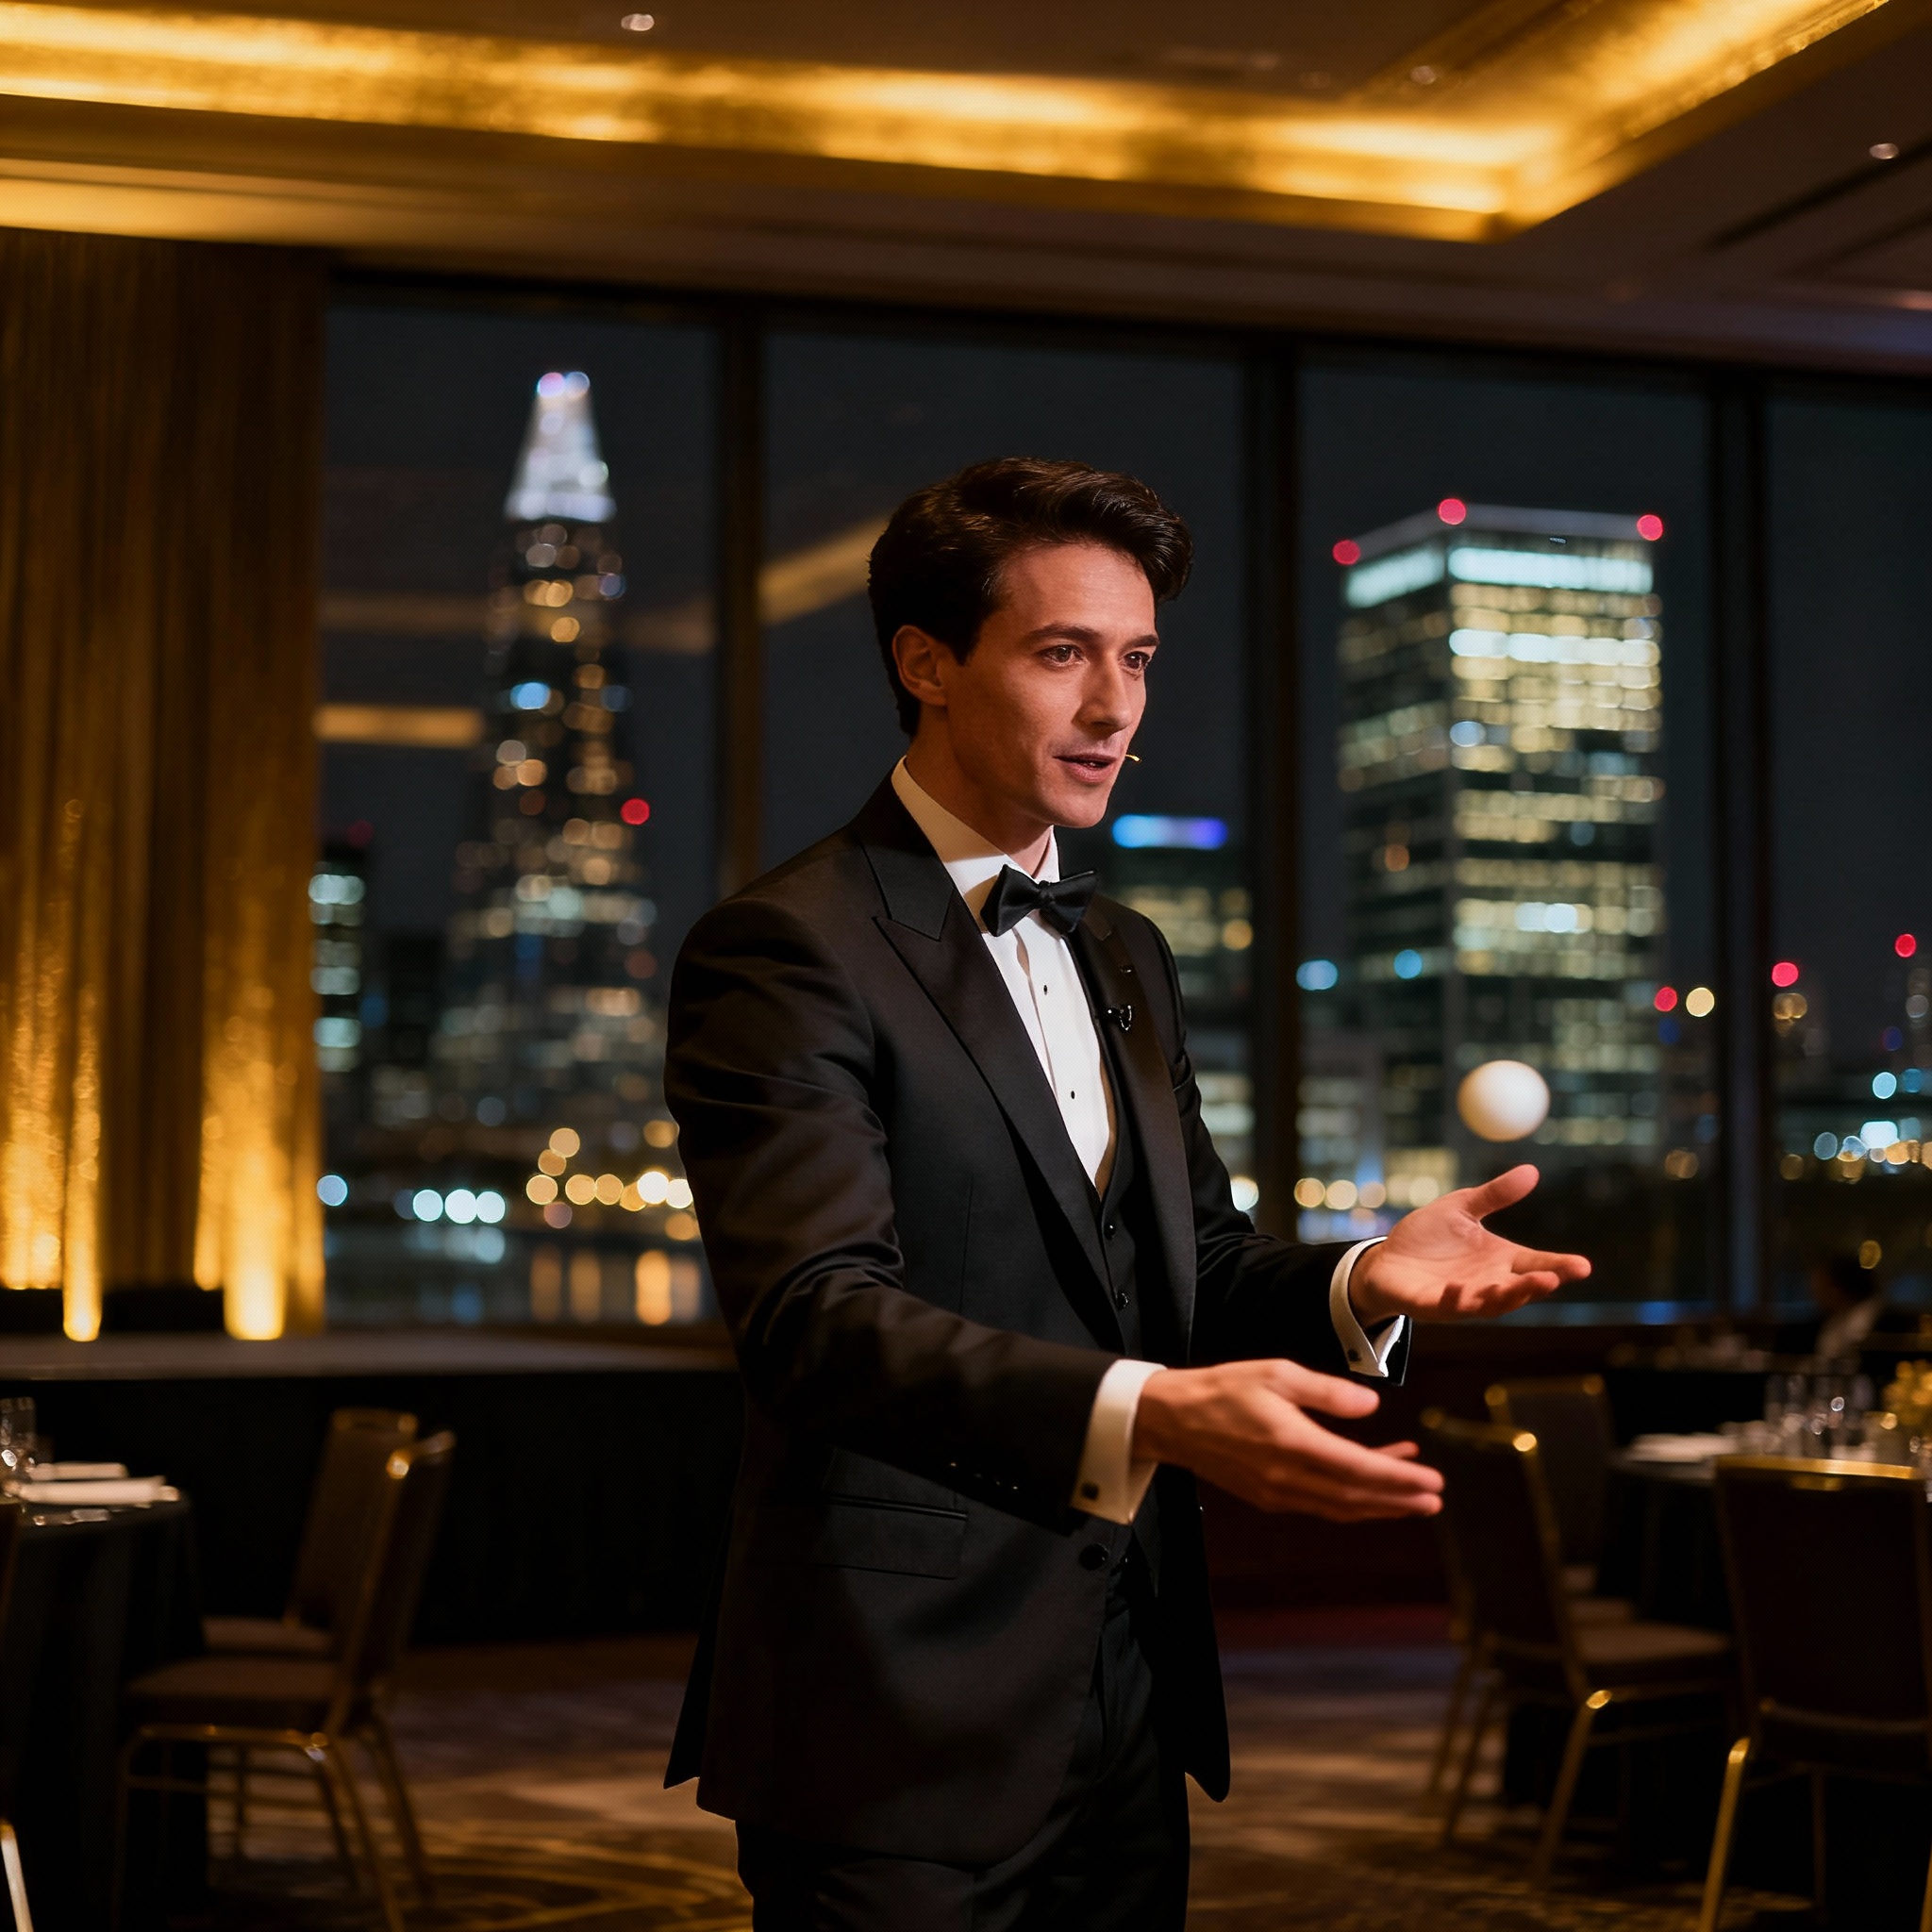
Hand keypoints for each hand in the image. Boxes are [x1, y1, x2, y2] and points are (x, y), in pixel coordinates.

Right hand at [1131, 1359, 1441, 1520]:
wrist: (1171, 1419)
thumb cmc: (1223, 1389)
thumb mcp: (1277, 1373)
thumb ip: (1327, 1391)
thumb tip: (1373, 1406)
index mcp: (1292, 1444)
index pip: (1359, 1469)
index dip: (1400, 1478)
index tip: (1433, 1479)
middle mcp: (1287, 1478)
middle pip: (1356, 1497)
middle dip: (1399, 1499)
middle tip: (1436, 1498)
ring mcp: (1276, 1493)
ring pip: (1340, 1506)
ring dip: (1380, 1504)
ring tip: (1414, 1497)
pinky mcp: (1268, 1496)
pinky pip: (1320, 1505)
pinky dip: (1351, 1500)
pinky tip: (1367, 1486)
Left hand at [1349, 1163, 1589, 1325]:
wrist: (1386, 1258)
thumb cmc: (1428, 1236)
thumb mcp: (1462, 1207)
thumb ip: (1495, 1195)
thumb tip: (1531, 1171)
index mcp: (1500, 1260)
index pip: (1536, 1264)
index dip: (1559, 1267)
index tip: (1583, 1266)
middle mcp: (1487, 1282)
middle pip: (1519, 1289)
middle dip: (1535, 1286)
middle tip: (1552, 1279)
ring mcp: (1462, 1297)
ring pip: (1491, 1303)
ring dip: (1504, 1297)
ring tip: (1516, 1287)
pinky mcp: (1433, 1305)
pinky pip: (1449, 1306)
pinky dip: (1457, 1299)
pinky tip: (1460, 1289)